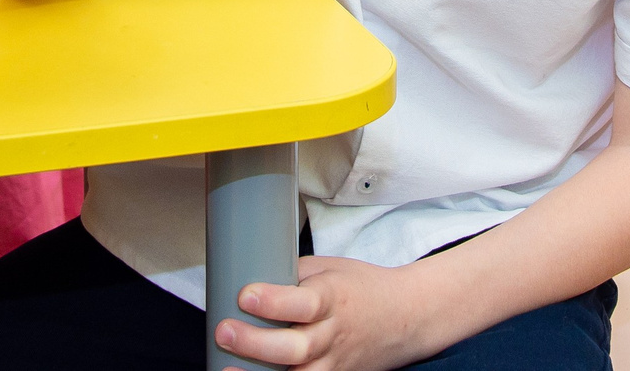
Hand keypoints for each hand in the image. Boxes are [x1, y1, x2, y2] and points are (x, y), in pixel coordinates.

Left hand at [215, 256, 426, 370]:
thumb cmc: (361, 288)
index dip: (274, 301)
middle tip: (224, 331)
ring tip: (227, 369)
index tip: (245, 295)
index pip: (304, 303)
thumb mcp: (330, 268)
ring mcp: (336, 363)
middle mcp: (335, 334)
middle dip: (257, 342)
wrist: (405, 317)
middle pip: (297, 346)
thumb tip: (245, 275)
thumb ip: (291, 274)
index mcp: (334, 297)